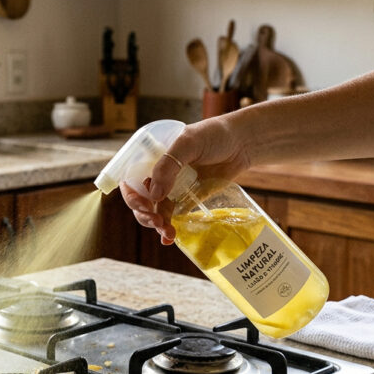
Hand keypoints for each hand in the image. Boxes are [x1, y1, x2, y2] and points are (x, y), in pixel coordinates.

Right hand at [120, 116, 249, 244]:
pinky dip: (168, 228)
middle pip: (140, 199)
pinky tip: (170, 238)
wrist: (242, 143)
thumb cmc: (213, 135)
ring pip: (155, 211)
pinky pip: (172, 216)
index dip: (132, 195)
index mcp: (151, 158)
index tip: (144, 205)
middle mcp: (157, 174)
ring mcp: (172, 188)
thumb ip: (169, 165)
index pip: (131, 179)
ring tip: (167, 233)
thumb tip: (154, 195)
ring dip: (156, 224)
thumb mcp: (188, 143)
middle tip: (156, 221)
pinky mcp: (186, 200)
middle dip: (144, 213)